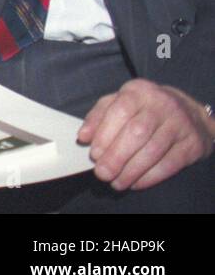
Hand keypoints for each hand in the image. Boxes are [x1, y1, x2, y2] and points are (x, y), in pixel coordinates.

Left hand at [78, 79, 214, 190]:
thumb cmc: (144, 109)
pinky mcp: (192, 143)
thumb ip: (98, 117)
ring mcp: (180, 123)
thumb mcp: (119, 103)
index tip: (94, 155)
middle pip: (137, 133)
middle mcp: (161, 104)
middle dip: (116, 157)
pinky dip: (150, 176)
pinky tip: (136, 183)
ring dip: (131, 171)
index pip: (120, 111)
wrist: (189, 113)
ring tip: (117, 182)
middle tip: (102, 173)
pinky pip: (170, 163)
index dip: (105, 135)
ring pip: (153, 150)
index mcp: (138, 91)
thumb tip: (83, 136)